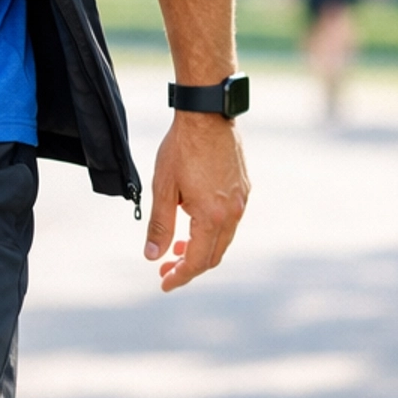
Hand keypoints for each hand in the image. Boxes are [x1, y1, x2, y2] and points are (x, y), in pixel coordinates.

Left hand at [143, 114, 249, 291]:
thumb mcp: (163, 188)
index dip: (179, 276)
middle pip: (214, 255)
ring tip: (178, 249)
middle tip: (166, 269)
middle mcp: (233, 212)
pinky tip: (194, 223)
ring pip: (223, 239)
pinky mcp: (244, 188)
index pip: (197, 261)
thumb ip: (160, 225)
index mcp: (212, 216)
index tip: (163, 283)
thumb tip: (153, 256)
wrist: (207, 114)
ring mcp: (242, 200)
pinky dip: (212, 231)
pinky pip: (230, 221)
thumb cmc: (181, 148)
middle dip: (189, 267)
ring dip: (201, 249)